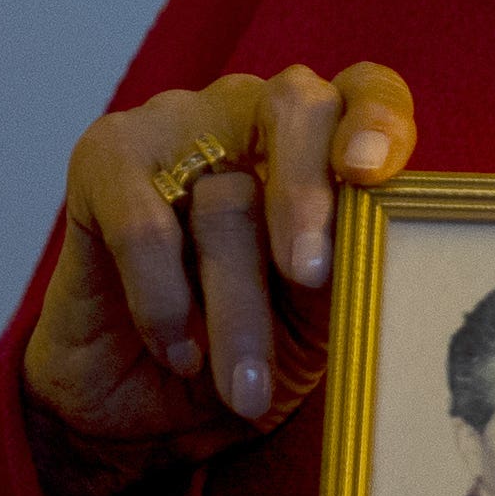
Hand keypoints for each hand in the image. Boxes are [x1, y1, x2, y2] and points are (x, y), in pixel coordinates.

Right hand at [22, 62, 417, 487]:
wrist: (145, 403)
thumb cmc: (250, 344)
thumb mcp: (320, 319)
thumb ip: (352, 271)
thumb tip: (388, 260)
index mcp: (327, 139)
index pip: (367, 92)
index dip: (378, 119)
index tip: (372, 172)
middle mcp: (255, 112)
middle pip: (296, 106)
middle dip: (306, 196)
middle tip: (308, 275)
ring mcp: (177, 124)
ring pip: (225, 196)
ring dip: (237, 307)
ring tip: (245, 389)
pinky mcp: (106, 160)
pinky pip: (145, 226)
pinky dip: (165, 300)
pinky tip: (180, 353)